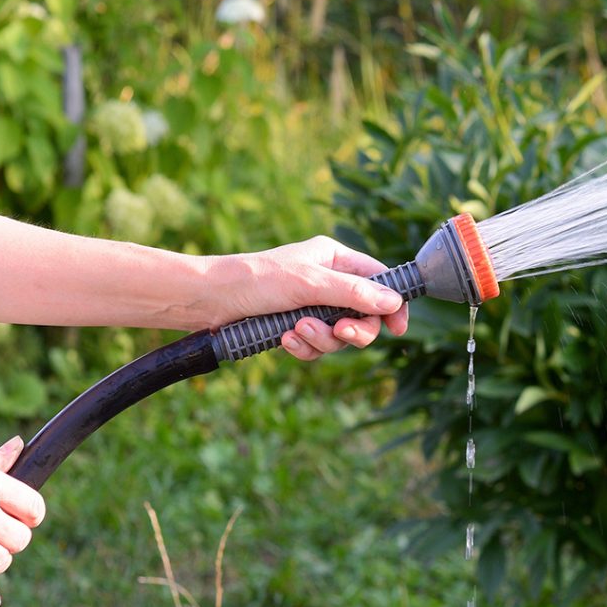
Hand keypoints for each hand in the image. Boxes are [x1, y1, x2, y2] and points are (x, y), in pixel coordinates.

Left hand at [213, 236, 408, 360]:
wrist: (210, 300)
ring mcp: (311, 306)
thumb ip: (353, 293)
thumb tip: (393, 302)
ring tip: (296, 331)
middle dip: (352, 329)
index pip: (379, 280)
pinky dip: (303, 347)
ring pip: (339, 336)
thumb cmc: (256, 280)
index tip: (396, 328)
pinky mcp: (294, 327)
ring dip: (321, 339)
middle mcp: (327, 282)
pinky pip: (316, 346)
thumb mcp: (310, 283)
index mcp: (335, 259)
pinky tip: (284, 341)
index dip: (391, 305)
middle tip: (339, 332)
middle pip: (364, 315)